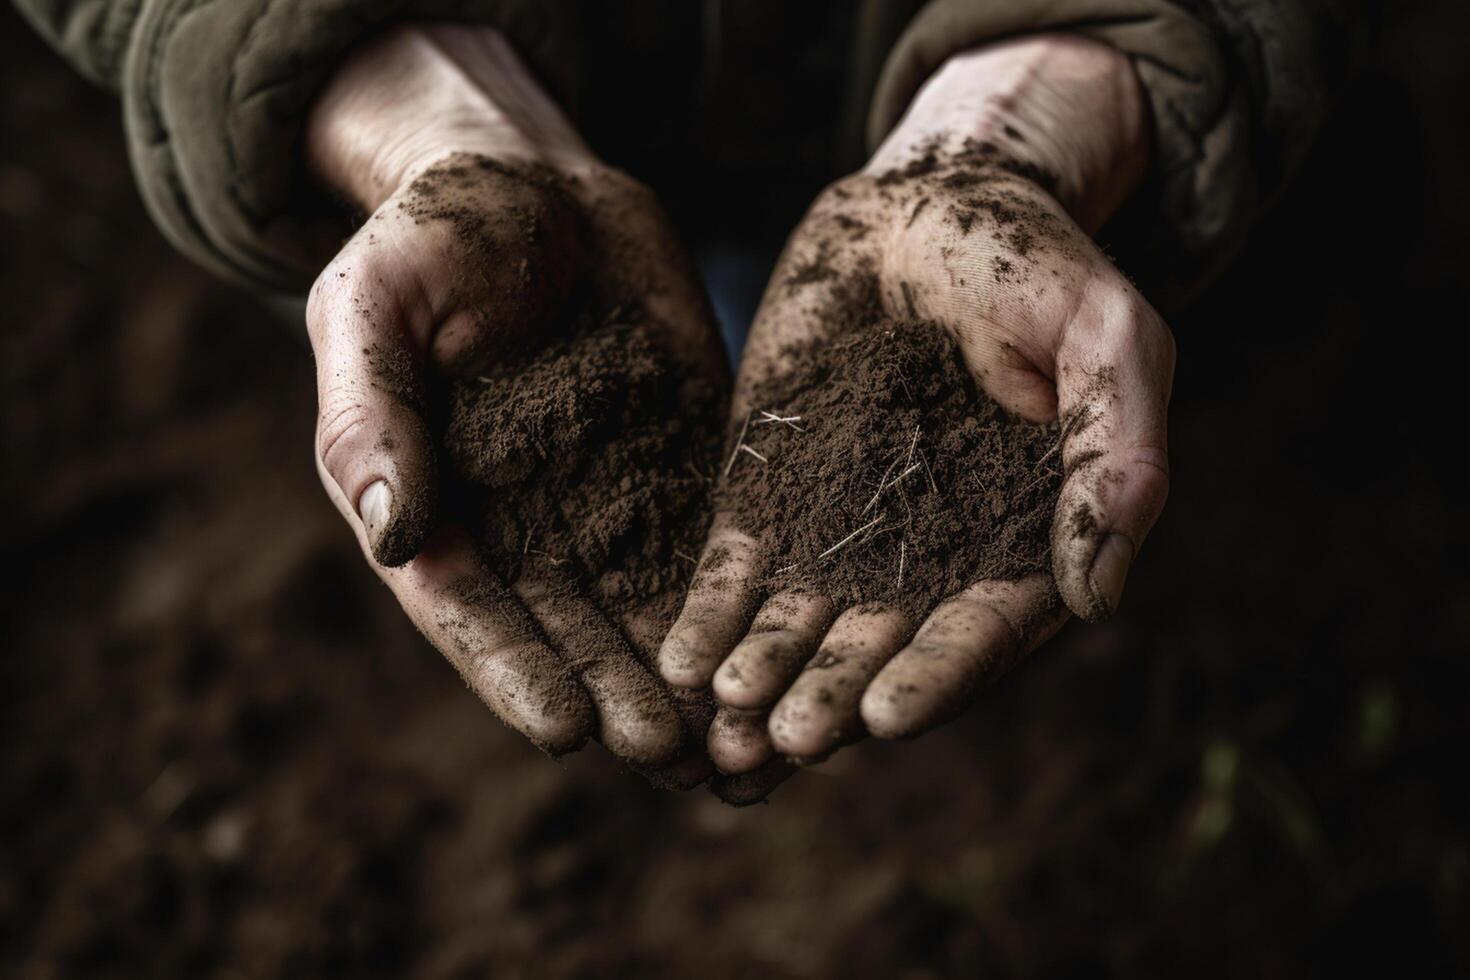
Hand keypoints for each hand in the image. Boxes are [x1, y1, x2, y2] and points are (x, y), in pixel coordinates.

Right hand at [303, 24, 726, 782]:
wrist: (535, 182)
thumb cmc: (430, 236)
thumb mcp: (375, 308)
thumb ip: (372, 418)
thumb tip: (395, 536)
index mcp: (440, 505)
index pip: (474, 608)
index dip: (515, 670)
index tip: (565, 731)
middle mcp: (528, 524)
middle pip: (576, 629)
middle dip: (624, 694)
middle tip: (676, 758)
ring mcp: (612, 498)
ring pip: (654, 605)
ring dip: (694, 676)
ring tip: (742, 741)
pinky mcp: (685, 463)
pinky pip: (718, 538)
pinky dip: (748, 598)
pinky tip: (788, 646)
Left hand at [659, 35, 1175, 771]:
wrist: (933, 199)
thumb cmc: (1038, 267)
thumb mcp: (1110, 340)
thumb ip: (1116, 457)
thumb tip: (1098, 596)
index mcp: (1018, 537)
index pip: (982, 626)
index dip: (939, 673)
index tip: (888, 714)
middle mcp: (928, 551)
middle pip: (878, 642)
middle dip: (832, 693)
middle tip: (786, 736)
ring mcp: (842, 522)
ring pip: (801, 617)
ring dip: (762, 672)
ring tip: (719, 722)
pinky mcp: (773, 484)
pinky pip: (738, 556)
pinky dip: (712, 608)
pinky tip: (679, 656)